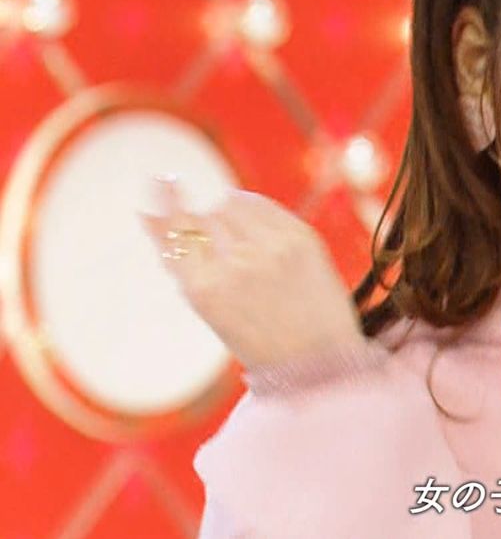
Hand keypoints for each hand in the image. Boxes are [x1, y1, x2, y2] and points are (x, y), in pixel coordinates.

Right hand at [139, 175, 365, 369]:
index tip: (157, 178)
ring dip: (230, 216)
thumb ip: (180, 262)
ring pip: (231, 203)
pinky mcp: (301, 236)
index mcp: (205, 289)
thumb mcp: (208, 307)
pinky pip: (262, 204)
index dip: (166, 201)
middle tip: (225, 250)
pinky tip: (261, 234)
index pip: (175, 229)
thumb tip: (145, 212)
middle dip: (206, 226)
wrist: (317, 359)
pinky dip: (254, 210)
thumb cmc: (255, 336)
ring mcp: (272, 248)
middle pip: (204, 216)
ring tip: (247, 246)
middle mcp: (236, 264)